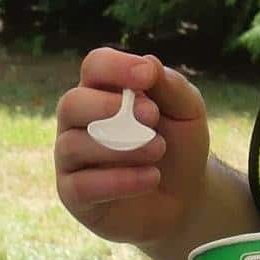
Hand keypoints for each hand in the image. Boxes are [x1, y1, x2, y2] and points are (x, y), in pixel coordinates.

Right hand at [54, 48, 210, 246]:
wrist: (186, 198)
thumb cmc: (180, 146)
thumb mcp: (188, 112)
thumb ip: (172, 87)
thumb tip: (148, 62)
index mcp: (103, 91)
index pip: (94, 66)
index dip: (115, 67)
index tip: (146, 76)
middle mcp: (79, 121)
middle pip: (71, 103)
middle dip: (109, 108)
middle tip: (152, 117)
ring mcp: (71, 158)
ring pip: (73, 145)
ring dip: (122, 147)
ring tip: (159, 150)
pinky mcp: (73, 194)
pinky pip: (81, 186)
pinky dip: (120, 181)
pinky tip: (151, 178)